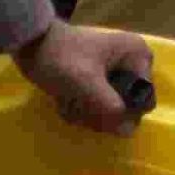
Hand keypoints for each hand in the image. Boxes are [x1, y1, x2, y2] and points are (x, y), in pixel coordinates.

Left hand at [13, 19, 152, 136]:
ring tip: (67, 102)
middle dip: (99, 112)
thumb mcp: (87, 84)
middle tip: (76, 106)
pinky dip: (81, 107)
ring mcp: (115, 70)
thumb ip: (111, 108)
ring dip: (87, 112)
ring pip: (110, 108)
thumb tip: (129, 131)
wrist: (30, 43)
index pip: (143, 100)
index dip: (121, 112)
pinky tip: (64, 100)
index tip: (96, 109)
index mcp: (137, 56)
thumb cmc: (61, 59)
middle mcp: (132, 62)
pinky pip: (98, 103)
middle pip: (126, 106)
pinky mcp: (99, 78)